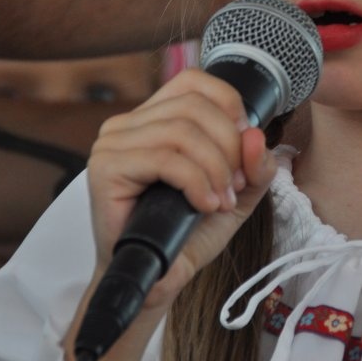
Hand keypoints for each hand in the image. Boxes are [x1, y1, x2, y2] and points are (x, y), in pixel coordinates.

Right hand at [85, 68, 277, 309]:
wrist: (157, 279)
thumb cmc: (188, 234)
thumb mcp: (237, 193)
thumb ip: (255, 165)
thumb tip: (256, 135)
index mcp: (154, 118)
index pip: (194, 81)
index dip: (229, 105)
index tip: (244, 146)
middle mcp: (127, 124)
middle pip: (194, 106)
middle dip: (228, 146)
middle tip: (235, 185)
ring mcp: (112, 143)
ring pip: (182, 132)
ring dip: (215, 168)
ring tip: (220, 200)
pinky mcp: (106, 169)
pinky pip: (165, 159)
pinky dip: (196, 182)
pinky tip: (204, 205)